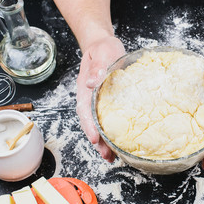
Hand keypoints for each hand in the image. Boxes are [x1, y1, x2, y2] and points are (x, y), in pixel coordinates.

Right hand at [76, 36, 124, 161]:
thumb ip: (98, 66)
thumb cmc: (102, 49)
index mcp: (85, 88)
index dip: (89, 126)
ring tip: (112, 157)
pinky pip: (108, 119)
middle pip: (90, 123)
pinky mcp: (107, 102)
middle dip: (98, 141)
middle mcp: (89, 98)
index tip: (96, 139)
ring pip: (98, 124)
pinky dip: (111, 132)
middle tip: (107, 156)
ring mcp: (97, 101)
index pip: (85, 110)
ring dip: (104, 141)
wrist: (103, 45)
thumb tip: (91, 83)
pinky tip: (119, 142)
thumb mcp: (102, 52)